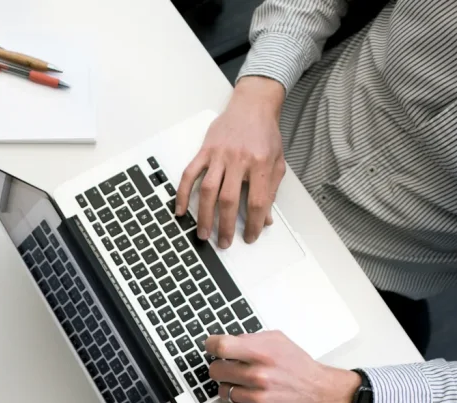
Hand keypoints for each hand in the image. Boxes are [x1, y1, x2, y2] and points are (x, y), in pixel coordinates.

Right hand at [175, 76, 286, 247]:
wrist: (252, 106)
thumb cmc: (265, 134)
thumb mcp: (276, 162)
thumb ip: (271, 190)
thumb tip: (266, 218)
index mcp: (260, 163)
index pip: (257, 201)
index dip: (254, 223)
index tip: (251, 236)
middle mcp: (238, 159)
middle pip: (229, 200)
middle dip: (226, 226)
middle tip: (224, 242)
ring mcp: (219, 155)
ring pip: (208, 190)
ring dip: (204, 215)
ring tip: (203, 233)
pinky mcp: (204, 151)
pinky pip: (189, 174)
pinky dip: (182, 193)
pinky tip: (180, 209)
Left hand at [205, 331, 360, 402]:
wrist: (320, 393)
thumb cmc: (298, 366)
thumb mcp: (277, 341)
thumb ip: (249, 339)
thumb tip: (222, 342)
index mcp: (263, 353)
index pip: (220, 347)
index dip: (211, 345)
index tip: (211, 347)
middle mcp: (259, 376)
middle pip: (215, 370)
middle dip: (221, 368)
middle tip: (232, 369)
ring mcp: (258, 399)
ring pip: (222, 391)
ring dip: (231, 387)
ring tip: (248, 385)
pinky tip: (248, 399)